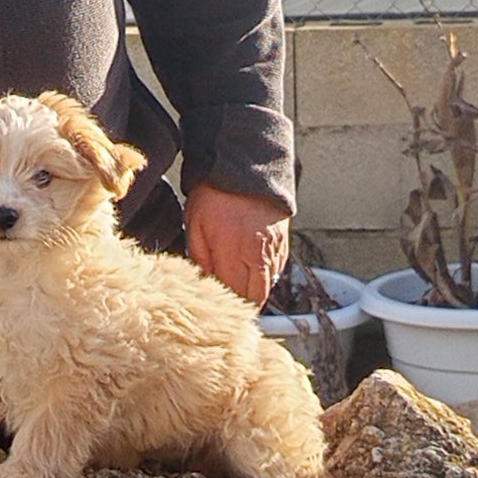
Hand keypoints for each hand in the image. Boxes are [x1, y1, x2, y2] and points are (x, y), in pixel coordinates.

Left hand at [185, 183, 291, 305]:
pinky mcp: (283, 240)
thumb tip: (203, 285)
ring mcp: (274, 247)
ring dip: (253, 292)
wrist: (246, 166)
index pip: (232, 295)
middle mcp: (259, 252)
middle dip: (241, 306)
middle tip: (226, 310)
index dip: (223, 307)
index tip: (214, 311)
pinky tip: (249, 274)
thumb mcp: (194, 225)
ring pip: (267, 285)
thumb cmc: (214, 194)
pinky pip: (277, 269)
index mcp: (234, 250)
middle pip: (254, 296)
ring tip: (235, 294)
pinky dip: (264, 277)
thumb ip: (199, 258)